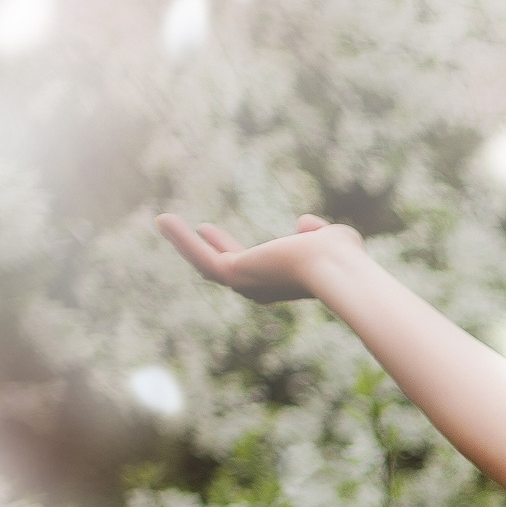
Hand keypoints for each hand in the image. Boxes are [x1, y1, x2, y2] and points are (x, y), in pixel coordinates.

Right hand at [155, 212, 361, 303]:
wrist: (336, 267)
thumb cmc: (342, 258)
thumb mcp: (332, 238)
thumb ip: (318, 232)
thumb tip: (305, 224)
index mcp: (281, 282)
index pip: (251, 265)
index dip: (230, 248)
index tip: (213, 231)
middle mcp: (260, 288)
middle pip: (224, 269)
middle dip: (208, 248)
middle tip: (197, 228)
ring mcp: (245, 284)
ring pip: (206, 264)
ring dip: (183, 242)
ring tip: (163, 221)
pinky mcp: (233, 274)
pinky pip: (200, 256)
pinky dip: (181, 238)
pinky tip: (163, 218)